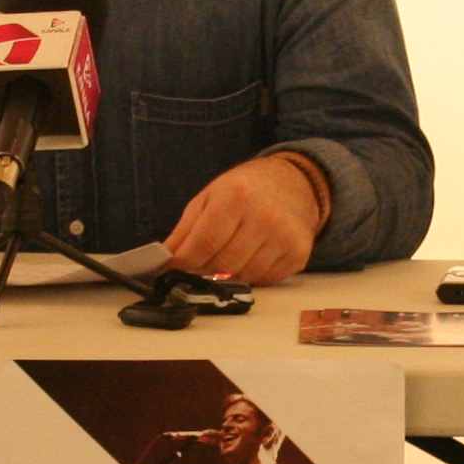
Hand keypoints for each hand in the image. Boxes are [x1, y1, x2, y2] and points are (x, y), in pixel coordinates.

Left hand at [164, 152, 322, 283]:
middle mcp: (265, 218)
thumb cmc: (245, 189)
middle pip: (223, 265)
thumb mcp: (209, 198)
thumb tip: (164, 262)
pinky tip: (253, 254)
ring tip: (231, 251)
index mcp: (236, 197)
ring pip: (243, 277)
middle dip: (206, 269)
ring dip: (229, 273)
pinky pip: (264, 280)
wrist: (294, 183)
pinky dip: (252, 274)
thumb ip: (185, 230)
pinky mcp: (298, 255)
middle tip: (203, 260)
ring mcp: (285, 238)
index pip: (204, 244)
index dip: (184, 262)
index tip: (173, 267)